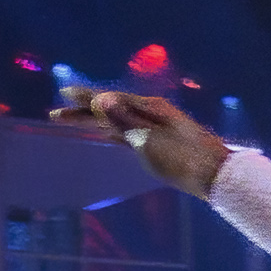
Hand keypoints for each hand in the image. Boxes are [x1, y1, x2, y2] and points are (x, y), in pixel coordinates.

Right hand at [54, 84, 225, 195]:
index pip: (108, 100)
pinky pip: (128, 133)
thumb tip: (100, 99)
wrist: (215, 175)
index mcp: (148, 108)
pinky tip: (107, 133)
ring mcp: (155, 128)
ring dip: (95, 121)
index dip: (84, 99)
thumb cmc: (185, 159)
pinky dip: (113, 131)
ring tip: (75, 120)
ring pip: (118, 121)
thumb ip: (124, 121)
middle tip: (56, 114)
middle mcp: (150, 113)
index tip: (64, 94)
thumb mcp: (151, 140)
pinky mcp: (159, 144)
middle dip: (83, 112)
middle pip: (110, 110)